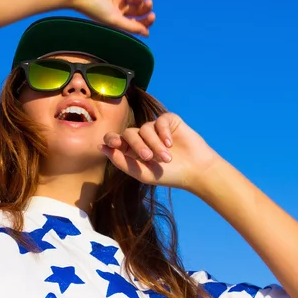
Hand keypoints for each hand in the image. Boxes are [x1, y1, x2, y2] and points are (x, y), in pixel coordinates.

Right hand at [71, 0, 154, 35]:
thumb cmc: (94, 8)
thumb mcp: (114, 20)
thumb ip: (131, 27)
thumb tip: (147, 34)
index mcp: (118, 19)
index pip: (137, 22)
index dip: (147, 20)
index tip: (152, 16)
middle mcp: (119, 7)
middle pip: (139, 9)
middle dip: (146, 7)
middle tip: (147, 3)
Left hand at [99, 114, 219, 189]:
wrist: (195, 171)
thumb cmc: (168, 175)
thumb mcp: (142, 173)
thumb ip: (121, 162)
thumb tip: (101, 147)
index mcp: (132, 150)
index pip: (116, 140)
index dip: (111, 139)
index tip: (114, 142)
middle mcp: (142, 137)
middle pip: (129, 133)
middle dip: (137, 145)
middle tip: (148, 158)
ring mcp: (155, 128)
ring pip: (145, 128)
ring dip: (154, 144)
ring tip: (166, 158)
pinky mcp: (169, 121)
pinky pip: (159, 121)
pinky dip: (163, 132)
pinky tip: (170, 144)